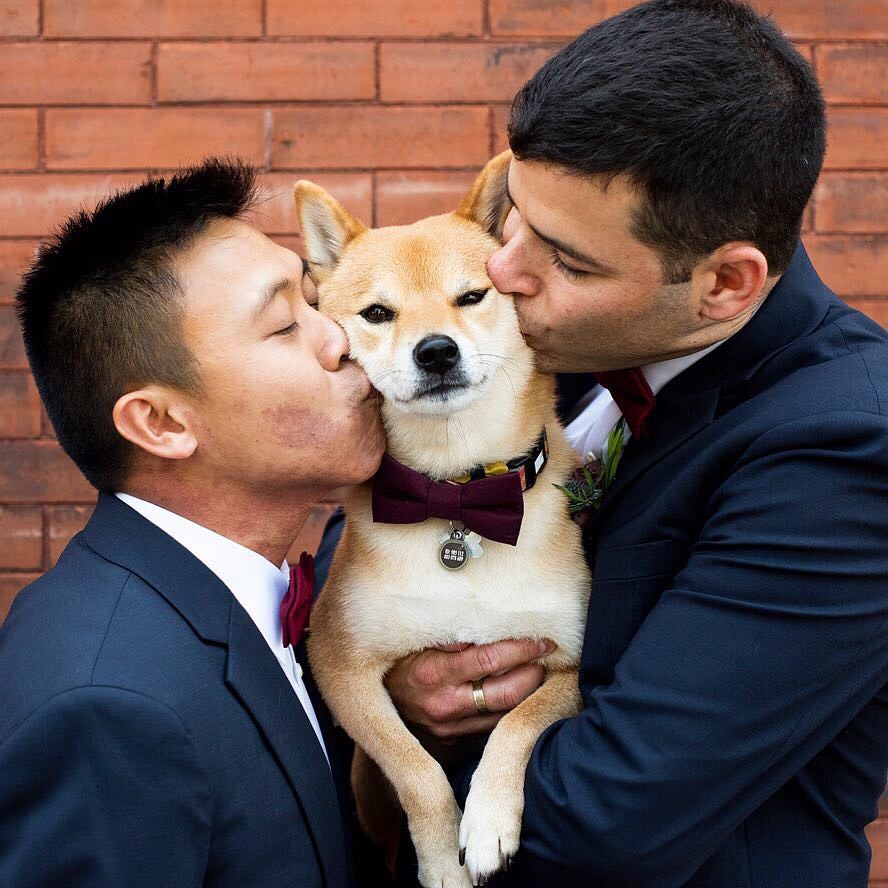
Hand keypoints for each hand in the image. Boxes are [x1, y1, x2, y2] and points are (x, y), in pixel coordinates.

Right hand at [384, 638, 554, 741]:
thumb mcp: (417, 643)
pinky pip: (492, 727)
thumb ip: (448, 635)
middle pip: (507, 693)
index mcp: (435, 674)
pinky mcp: (456, 743)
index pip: (490, 659)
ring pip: (505, 714)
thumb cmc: (400, 664)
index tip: (540, 639)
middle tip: (547, 656)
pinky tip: (521, 694)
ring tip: (539, 671)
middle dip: (534, 672)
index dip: (521, 648)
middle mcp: (445, 705)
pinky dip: (510, 710)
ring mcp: (452, 729)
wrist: (374, 705)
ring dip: (528, 693)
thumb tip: (484, 624)